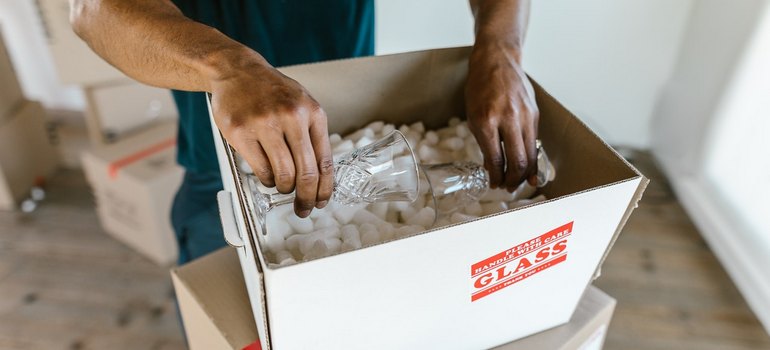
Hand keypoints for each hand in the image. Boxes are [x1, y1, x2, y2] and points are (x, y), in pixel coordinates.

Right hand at [210, 57, 332, 217]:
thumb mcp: (302, 105)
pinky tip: (267, 174)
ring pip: (283, 175)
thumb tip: (320, 177)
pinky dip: (266, 180)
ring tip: (282, 185)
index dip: (325, 188)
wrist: (237, 71)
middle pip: (306, 173)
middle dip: (306, 198)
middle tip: (303, 209)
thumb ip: (312, 135)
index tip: (322, 202)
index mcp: (312, 113)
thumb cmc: (272, 92)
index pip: (324, 161)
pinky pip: (261, 170)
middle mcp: (291, 117)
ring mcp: (265, 124)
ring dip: (284, 188)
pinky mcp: (241, 132)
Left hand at [465, 43, 538, 190]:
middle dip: (513, 180)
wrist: (497, 61)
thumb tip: (492, 168)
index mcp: (487, 121)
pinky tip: (529, 168)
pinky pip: (534, 142)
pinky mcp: (534, 114)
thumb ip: (483, 142)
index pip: (496, 159)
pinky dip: (532, 158)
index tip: (494, 185)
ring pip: (530, 154)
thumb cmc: (480, 88)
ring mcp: (525, 116)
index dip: (496, 177)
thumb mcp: (473, 116)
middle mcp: (508, 119)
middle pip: (518, 161)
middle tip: (507, 188)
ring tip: (518, 182)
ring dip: (525, 173)